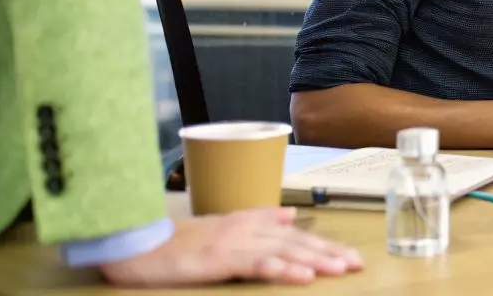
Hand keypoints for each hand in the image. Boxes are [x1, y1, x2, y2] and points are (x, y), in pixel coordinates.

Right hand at [98, 208, 360, 286]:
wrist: (136, 242)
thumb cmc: (176, 241)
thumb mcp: (221, 227)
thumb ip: (257, 219)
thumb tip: (287, 215)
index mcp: (249, 223)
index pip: (295, 234)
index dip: (324, 245)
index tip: (350, 256)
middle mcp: (247, 229)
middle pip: (296, 241)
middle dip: (329, 253)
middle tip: (356, 264)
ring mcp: (234, 243)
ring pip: (284, 251)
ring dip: (315, 260)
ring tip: (341, 270)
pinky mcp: (219, 259)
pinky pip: (257, 264)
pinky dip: (283, 269)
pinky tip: (303, 277)